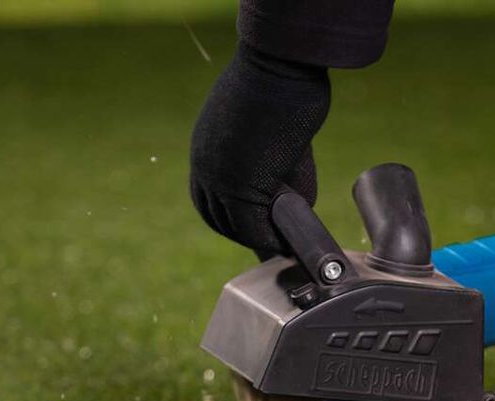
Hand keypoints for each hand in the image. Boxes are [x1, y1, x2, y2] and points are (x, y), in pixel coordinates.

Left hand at [190, 42, 329, 256]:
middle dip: (241, 232)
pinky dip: (270, 239)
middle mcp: (204, 166)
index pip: (206, 197)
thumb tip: (290, 193)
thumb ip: (270, 158)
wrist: (280, 65)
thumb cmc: (282, 82)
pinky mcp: (240, 186)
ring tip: (283, 240)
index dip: (229, 215)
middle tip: (269, 239)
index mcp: (204, 148)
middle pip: (215, 217)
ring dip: (258, 237)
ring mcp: (219, 178)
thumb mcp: (267, 124)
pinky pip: (253, 228)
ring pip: (233, 225)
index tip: (252, 223)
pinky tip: (288, 240)